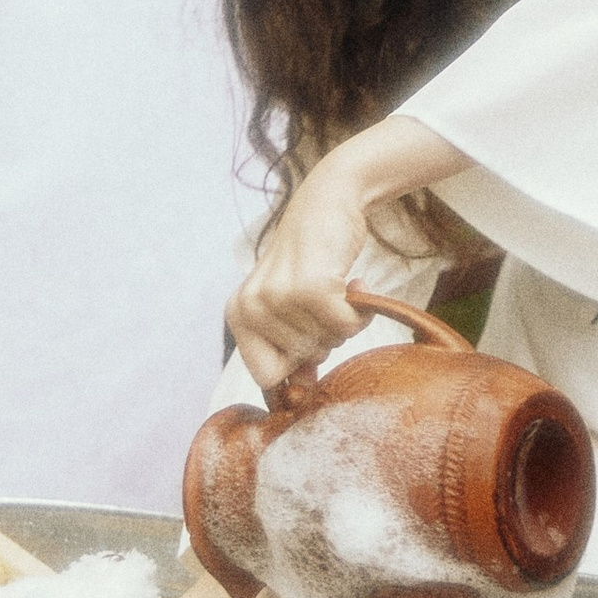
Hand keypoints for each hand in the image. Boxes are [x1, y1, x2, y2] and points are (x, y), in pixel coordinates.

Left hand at [228, 114, 465, 387]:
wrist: (329, 199)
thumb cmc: (311, 257)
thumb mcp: (287, 305)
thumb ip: (289, 348)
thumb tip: (298, 398)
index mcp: (237, 315)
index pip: (265, 378)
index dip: (295, 368)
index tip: (312, 342)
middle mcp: (249, 307)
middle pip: (302, 362)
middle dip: (324, 338)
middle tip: (326, 300)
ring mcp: (276, 298)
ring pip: (327, 344)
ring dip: (344, 321)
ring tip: (337, 287)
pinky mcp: (308, 288)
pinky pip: (346, 328)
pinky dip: (359, 312)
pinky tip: (353, 284)